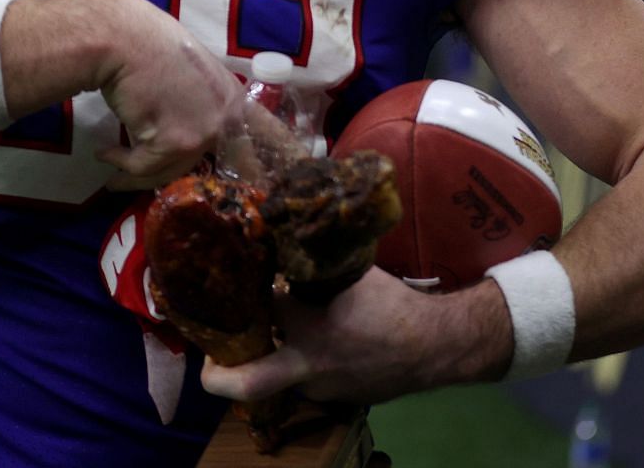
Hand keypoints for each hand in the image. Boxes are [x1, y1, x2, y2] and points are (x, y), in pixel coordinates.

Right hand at [89, 0, 245, 190]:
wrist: (125, 38)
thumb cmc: (151, 45)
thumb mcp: (193, 73)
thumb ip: (201, 101)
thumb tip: (188, 125)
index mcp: (234, 99)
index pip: (253, 141)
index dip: (250, 165)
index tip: (250, 181)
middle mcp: (224, 120)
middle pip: (198, 163)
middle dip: (169, 174)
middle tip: (144, 178)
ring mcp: (200, 134)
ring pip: (167, 171)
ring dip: (136, 174)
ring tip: (116, 173)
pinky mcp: (170, 144)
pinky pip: (141, 167)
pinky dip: (119, 163)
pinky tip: (105, 153)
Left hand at [201, 268, 505, 404]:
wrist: (434, 346)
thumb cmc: (392, 303)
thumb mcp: (351, 274)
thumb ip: (316, 267)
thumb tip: (288, 242)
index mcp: (307, 325)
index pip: (258, 305)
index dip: (240, 291)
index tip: (228, 280)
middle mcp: (304, 363)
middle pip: (245, 381)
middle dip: (217, 373)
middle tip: (209, 356)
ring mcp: (318, 388)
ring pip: (277, 375)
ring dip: (271, 355)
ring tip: (271, 333)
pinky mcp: (333, 400)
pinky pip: (305, 380)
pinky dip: (302, 362)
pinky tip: (316, 343)